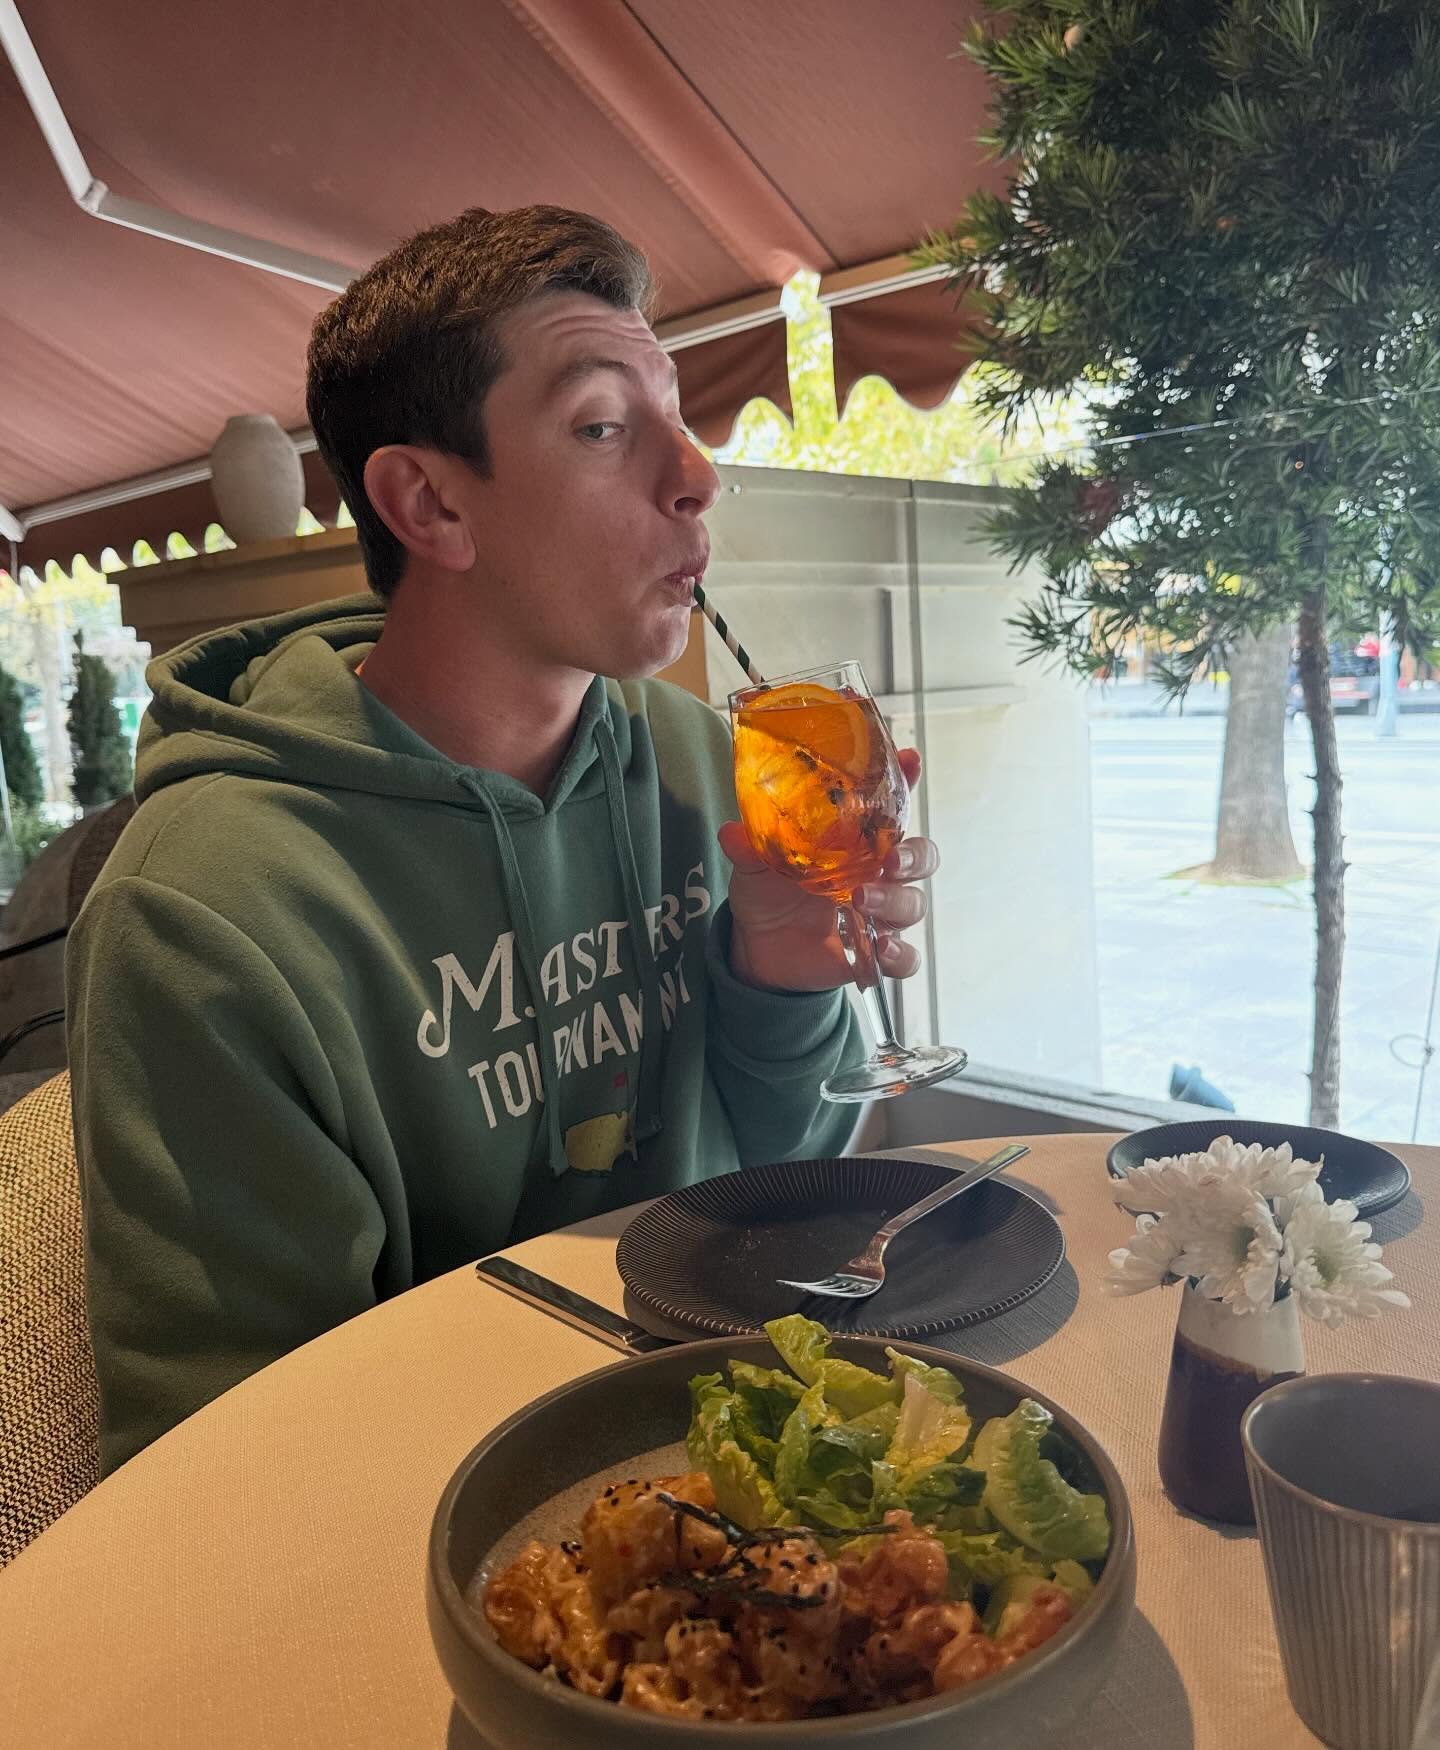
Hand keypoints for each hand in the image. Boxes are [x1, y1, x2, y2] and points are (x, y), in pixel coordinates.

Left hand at [720, 748, 938, 992]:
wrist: (759, 947)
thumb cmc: (767, 892)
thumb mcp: (754, 866)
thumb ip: (749, 848)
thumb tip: (732, 832)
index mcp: (855, 842)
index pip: (891, 806)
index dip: (906, 781)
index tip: (911, 760)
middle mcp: (876, 873)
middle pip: (919, 857)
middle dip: (914, 855)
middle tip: (891, 858)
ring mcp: (879, 912)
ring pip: (913, 903)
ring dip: (894, 901)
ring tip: (861, 900)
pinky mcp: (875, 952)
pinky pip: (906, 957)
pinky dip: (899, 955)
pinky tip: (880, 950)